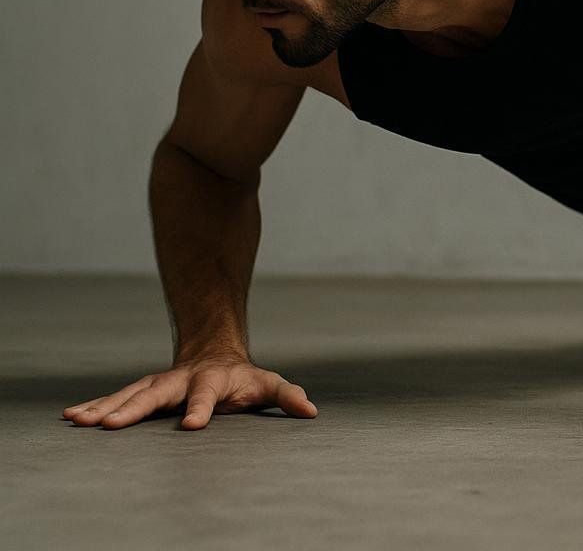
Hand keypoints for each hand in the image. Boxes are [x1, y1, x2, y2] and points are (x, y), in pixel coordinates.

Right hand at [61, 353, 317, 430]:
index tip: (192, 425)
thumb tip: (311, 411)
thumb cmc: (244, 379)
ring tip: (79, 421)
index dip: (201, 408)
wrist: (215, 353)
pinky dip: (96, 406)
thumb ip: (288, 396)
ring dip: (105, 407)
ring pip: (129, 394)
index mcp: (212, 380)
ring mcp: (159, 384)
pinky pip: (117, 398)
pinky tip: (73, 417)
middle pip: (155, 393)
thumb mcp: (268, 385)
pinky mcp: (143, 390)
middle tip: (109, 426)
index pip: (206, 395)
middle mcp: (181, 379)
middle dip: (133, 409)